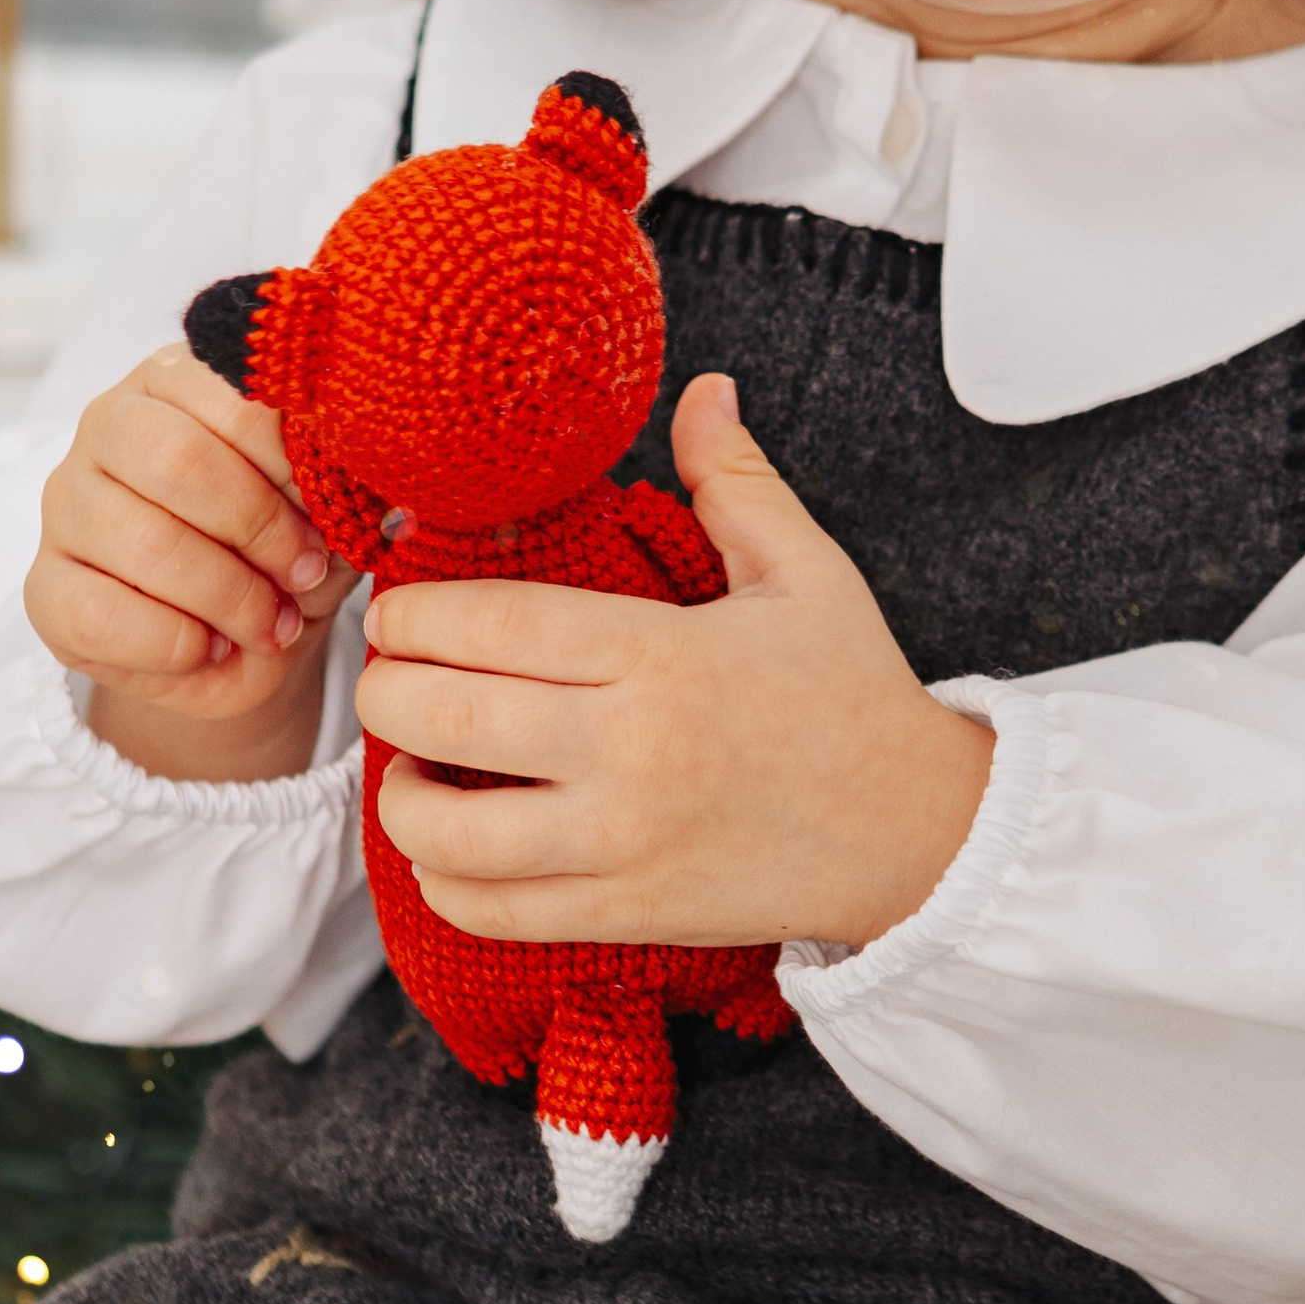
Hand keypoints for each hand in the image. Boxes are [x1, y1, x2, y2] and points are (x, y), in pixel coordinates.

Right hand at [26, 344, 358, 783]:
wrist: (245, 644)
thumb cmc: (286, 554)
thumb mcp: (328, 509)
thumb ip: (339, 480)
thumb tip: (372, 482)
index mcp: (180, 379)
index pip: (235, 395)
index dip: (292, 465)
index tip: (333, 517)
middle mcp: (109, 424)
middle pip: (178, 461)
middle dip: (259, 531)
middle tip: (304, 574)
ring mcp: (66, 503)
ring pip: (144, 541)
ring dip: (229, 597)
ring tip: (271, 624)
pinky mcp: (44, 587)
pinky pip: (103, 617)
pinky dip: (177, 646)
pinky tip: (210, 647)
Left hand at [358, 374, 994, 947]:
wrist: (921, 834)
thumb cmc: (856, 699)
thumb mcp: (807, 573)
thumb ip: (736, 481)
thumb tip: (705, 391)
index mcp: (662, 654)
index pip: (490, 626)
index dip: (414, 616)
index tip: (396, 612)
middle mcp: (632, 750)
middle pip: (443, 719)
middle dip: (383, 694)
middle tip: (388, 676)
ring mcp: (623, 841)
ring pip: (446, 832)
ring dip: (399, 795)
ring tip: (410, 766)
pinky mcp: (626, 912)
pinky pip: (491, 909)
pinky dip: (442, 881)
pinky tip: (451, 846)